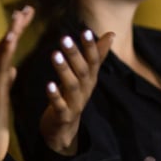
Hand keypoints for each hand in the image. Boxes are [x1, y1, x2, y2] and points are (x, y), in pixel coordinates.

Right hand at [0, 5, 35, 160]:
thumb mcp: (3, 101)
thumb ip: (6, 83)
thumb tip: (13, 70)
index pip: (8, 50)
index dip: (17, 31)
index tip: (26, 15)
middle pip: (4, 46)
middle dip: (16, 26)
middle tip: (27, 7)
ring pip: (1, 53)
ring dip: (10, 33)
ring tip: (19, 16)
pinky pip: (0, 69)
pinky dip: (4, 52)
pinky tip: (10, 39)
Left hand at [38, 28, 114, 154]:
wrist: (64, 129)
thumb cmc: (72, 96)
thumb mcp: (85, 76)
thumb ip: (97, 56)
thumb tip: (111, 34)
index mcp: (90, 79)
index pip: (94, 61)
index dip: (90, 47)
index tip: (85, 31)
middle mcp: (85, 90)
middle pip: (83, 71)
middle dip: (75, 54)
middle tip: (64, 38)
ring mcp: (76, 104)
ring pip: (72, 86)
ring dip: (64, 70)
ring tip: (54, 54)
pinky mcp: (64, 116)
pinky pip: (61, 106)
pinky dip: (55, 95)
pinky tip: (48, 84)